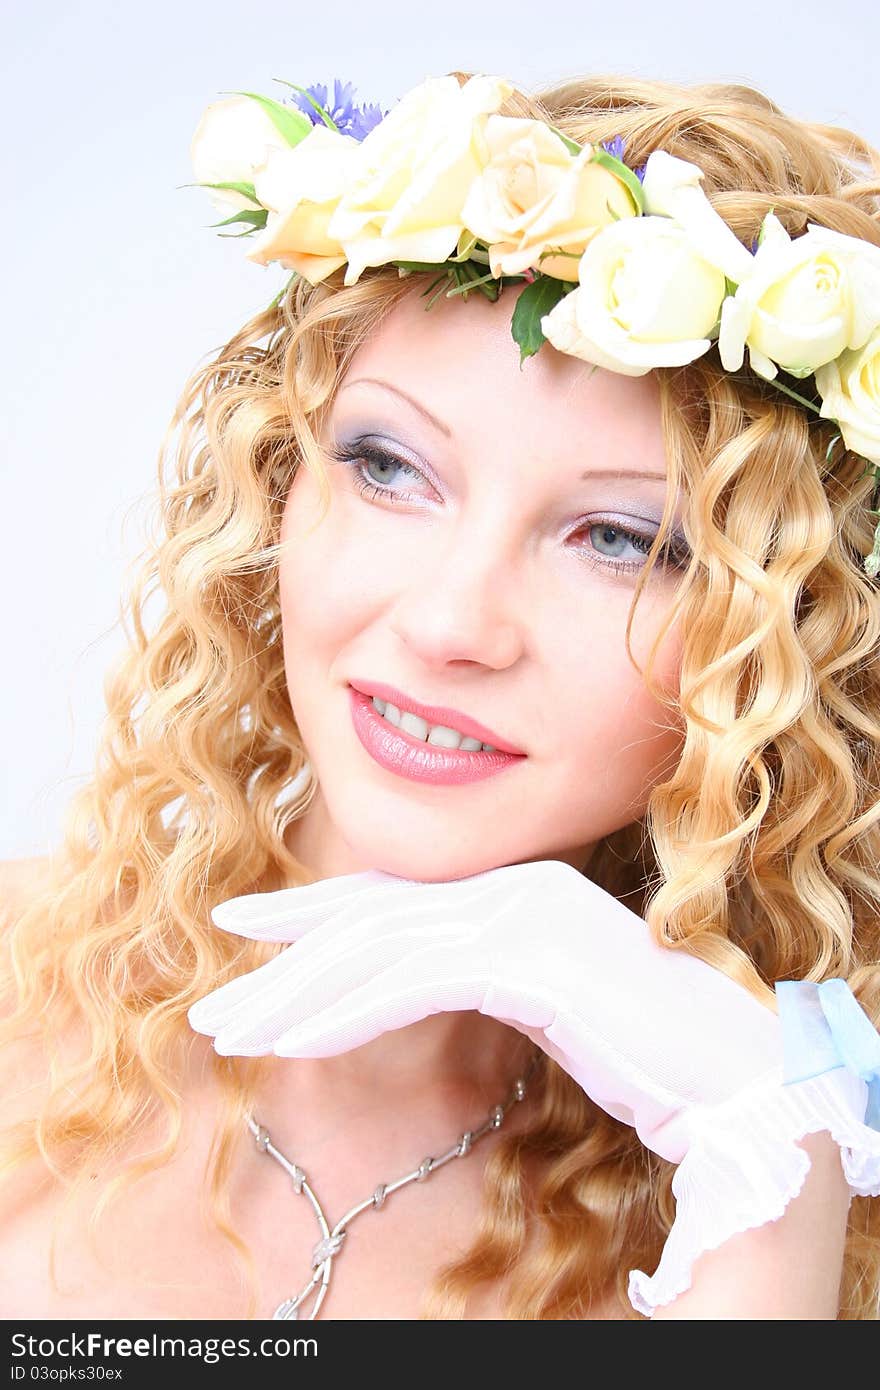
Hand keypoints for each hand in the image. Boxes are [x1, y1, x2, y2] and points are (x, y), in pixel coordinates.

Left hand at [187, 858, 782, 1162]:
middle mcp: (509, 887)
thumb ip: (484, 974)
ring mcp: (519, 912)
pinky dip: (344, 1014)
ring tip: (227, 1036)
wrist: (730, 1071)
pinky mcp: (526, 953)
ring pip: (376, 949)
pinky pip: (411, 981)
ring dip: (291, 997)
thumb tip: (416, 984)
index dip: (310, 912)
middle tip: (210, 1003)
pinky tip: (291, 1045)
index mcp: (512, 890)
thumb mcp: (546, 1000)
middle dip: (281, 964)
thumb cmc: (645, 1046)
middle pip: (369, 921)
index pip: (392, 898)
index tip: (243, 927)